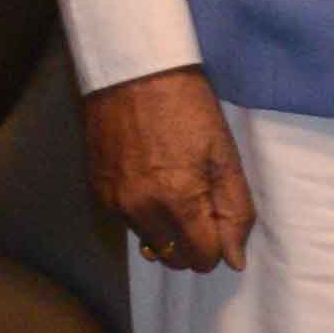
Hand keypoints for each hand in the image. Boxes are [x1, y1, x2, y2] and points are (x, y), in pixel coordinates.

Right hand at [84, 66, 252, 274]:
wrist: (134, 71)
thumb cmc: (188, 106)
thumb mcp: (225, 154)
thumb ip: (235, 210)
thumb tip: (234, 260)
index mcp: (178, 200)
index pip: (204, 258)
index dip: (219, 242)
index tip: (219, 216)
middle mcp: (141, 210)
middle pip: (175, 259)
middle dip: (194, 242)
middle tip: (201, 204)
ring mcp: (114, 202)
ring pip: (150, 243)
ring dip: (168, 229)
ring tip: (174, 187)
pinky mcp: (98, 191)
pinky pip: (128, 222)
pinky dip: (144, 213)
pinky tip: (151, 180)